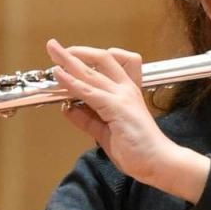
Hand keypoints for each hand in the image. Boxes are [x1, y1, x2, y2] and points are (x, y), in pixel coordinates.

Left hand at [48, 41, 181, 183]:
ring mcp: (122, 97)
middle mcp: (125, 90)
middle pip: (100, 60)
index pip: (107, 66)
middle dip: (75, 52)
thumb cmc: (138, 150)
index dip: (86, 59)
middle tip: (55, 47)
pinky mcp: (117, 107)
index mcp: (126, 93)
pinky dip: (72, 82)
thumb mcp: (104, 132)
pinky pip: (89, 91)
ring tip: (53, 50)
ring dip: (69, 61)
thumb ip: (87, 120)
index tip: (68, 59)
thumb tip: (68, 108)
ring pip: (92, 72)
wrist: (158, 162)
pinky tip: (59, 75)